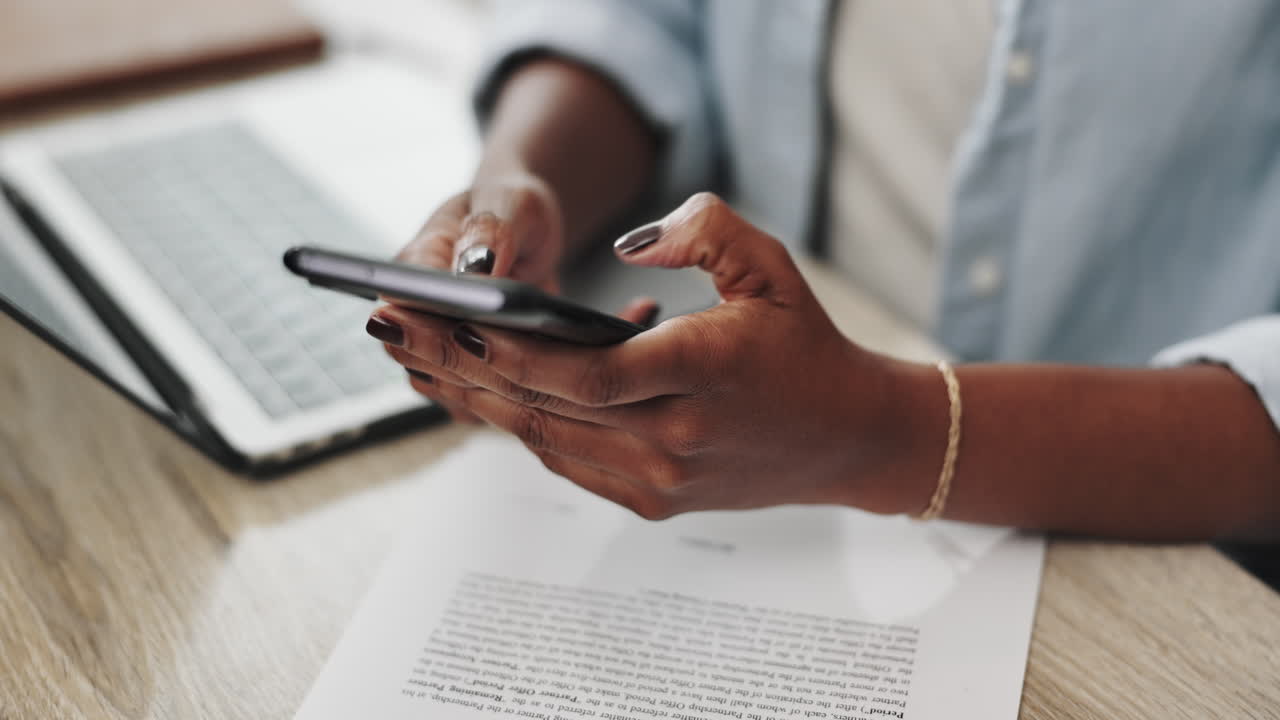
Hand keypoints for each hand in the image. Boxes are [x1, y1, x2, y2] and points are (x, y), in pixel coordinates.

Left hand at [373, 193, 921, 517]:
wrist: (848, 437)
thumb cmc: (804, 343)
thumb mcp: (769, 266)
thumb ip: (703, 230)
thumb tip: (625, 247)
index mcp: (701, 376)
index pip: (587, 374)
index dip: (512, 351)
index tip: (452, 319)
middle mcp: (673, 439)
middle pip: (543, 407)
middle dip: (459, 366)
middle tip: (394, 332)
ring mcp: (660, 479)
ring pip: (543, 438)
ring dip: (475, 397)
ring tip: (417, 357)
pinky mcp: (652, 500)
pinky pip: (566, 460)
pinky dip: (521, 422)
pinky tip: (481, 386)